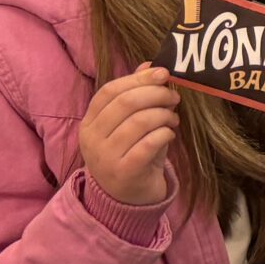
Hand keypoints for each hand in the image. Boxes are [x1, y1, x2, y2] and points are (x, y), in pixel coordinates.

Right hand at [80, 66, 180, 207]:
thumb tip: (151, 64)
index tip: (163, 74)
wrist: (126, 199)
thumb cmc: (131, 153)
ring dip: (164, 114)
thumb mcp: (130, 123)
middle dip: (157, 94)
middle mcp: (92, 139)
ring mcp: (105, 157)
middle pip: (126, 102)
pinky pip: (148, 143)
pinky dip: (165, 133)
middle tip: (174, 97)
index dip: (138, 78)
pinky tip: (169, 134)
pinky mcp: (124, 172)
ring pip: (140, 121)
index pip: (109, 90)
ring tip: (173, 119)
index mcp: (89, 123)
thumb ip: (137, 94)